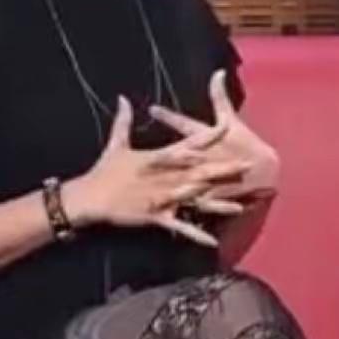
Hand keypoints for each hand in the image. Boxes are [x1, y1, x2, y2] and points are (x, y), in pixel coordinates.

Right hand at [63, 96, 250, 246]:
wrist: (90, 196)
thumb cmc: (104, 170)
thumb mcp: (115, 144)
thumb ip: (123, 120)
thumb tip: (122, 98)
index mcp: (158, 157)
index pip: (189, 144)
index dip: (209, 136)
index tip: (227, 128)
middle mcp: (165, 177)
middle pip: (201, 172)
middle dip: (225, 169)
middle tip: (248, 166)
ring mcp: (163, 197)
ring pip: (197, 200)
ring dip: (218, 203)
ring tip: (241, 205)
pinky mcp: (156, 216)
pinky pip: (180, 226)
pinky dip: (196, 234)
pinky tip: (212, 240)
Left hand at [149, 69, 279, 210]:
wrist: (265, 172)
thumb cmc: (245, 144)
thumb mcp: (231, 120)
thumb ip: (219, 97)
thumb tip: (217, 72)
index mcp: (208, 139)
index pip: (186, 125)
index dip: (169, 117)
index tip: (152, 109)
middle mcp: (204, 159)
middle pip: (179, 158)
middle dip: (160, 159)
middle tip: (139, 158)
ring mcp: (207, 179)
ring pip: (185, 184)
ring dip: (170, 188)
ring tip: (151, 191)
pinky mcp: (210, 196)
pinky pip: (195, 205)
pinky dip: (182, 210)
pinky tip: (162, 212)